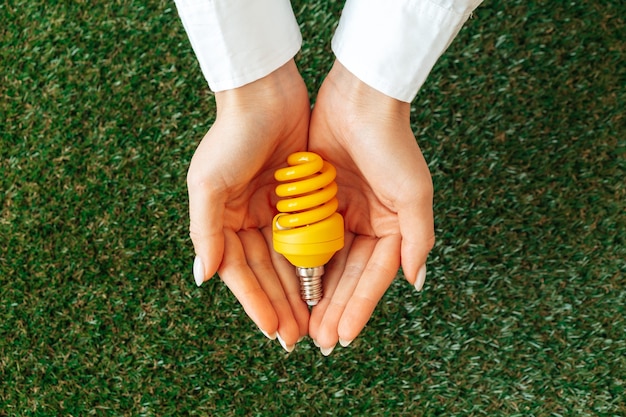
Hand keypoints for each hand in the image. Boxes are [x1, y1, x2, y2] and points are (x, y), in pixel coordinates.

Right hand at [187, 61, 310, 351]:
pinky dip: (314, 261)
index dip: (256, 303)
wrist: (265, 93)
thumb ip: (205, 231)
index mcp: (223, 221)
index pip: (240, 273)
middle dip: (281, 305)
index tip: (274, 331)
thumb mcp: (208, 184)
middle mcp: (247, 220)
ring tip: (313, 322)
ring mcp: (273, 211)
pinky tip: (324, 284)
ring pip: (288, 261)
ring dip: (299, 290)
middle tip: (298, 338)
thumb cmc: (231, 136)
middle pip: (266, 273)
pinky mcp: (296, 199)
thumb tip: (204, 277)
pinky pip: (307, 238)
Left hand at [307, 61, 434, 353]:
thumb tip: (416, 283)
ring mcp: (339, 214)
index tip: (344, 338)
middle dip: (333, 309)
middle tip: (318, 341)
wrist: (360, 98)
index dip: (359, 308)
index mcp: (390, 228)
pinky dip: (297, 262)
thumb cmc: (392, 144)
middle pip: (346, 277)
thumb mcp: (413, 194)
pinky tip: (287, 286)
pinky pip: (304, 238)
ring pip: (324, 263)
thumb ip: (416, 240)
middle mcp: (365, 225)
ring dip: (313, 294)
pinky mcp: (316, 200)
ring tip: (302, 325)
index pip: (373, 278)